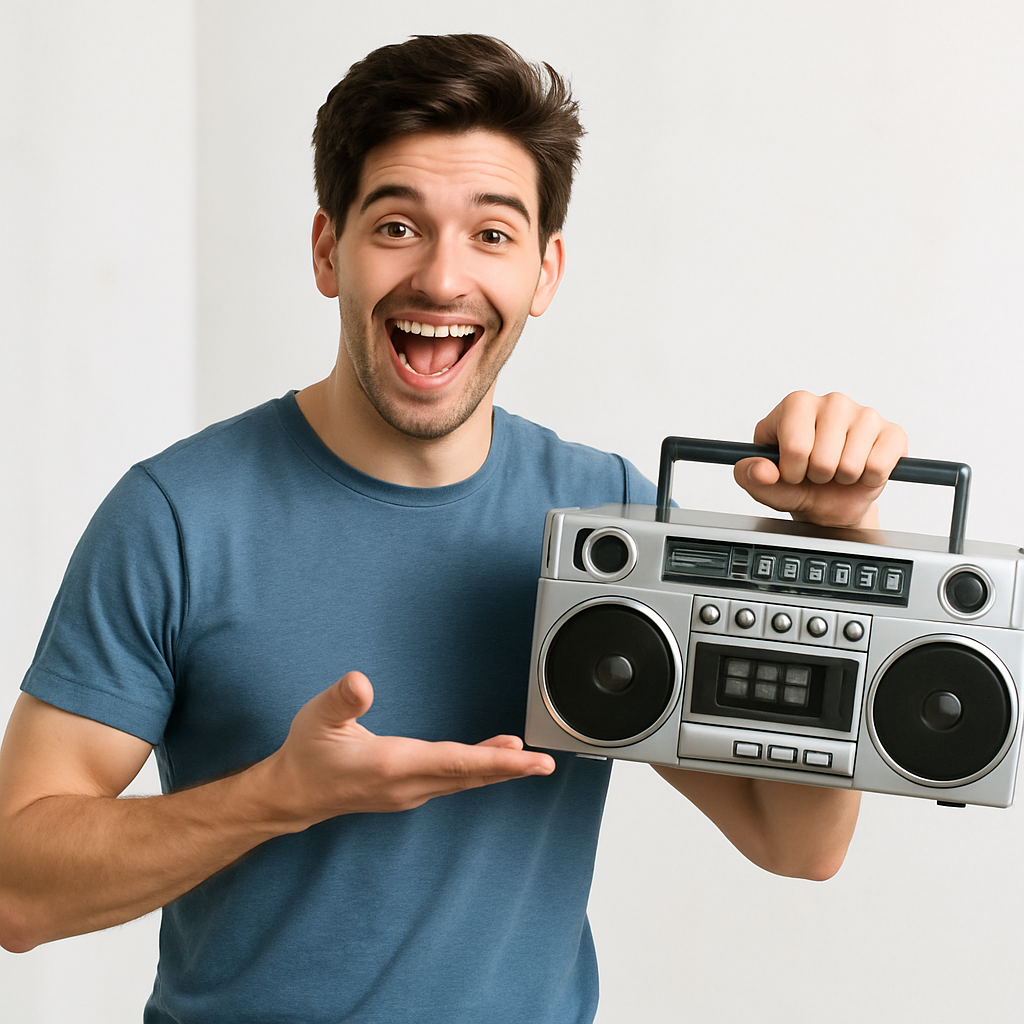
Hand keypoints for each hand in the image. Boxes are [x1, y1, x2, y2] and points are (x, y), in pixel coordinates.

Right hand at [262, 671, 554, 830]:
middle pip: (469, 777)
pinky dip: (477, 771)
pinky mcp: (408, 791)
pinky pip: (453, 782)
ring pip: (463, 781)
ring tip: (526, 759)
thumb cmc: (308, 754)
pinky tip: (491, 759)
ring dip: (496, 770)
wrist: (294, 794)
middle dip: (509, 769)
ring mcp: (409, 792)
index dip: (495, 761)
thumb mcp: (317, 719)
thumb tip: (360, 682)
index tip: (527, 759)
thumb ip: (341, 700)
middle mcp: (408, 784)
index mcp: (393, 765)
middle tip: (545, 763)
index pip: (455, 763)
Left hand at [733, 391, 906, 528]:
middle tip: (817, 472)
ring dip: (842, 478)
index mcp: (796, 404)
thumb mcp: (763, 484)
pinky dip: (868, 479)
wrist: (831, 500)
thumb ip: (750, 476)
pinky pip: (879, 466)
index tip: (792, 471)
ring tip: (837, 471)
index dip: (792, 471)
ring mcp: (865, 413)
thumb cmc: (797, 484)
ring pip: (851, 464)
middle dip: (818, 476)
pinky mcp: (892, 432)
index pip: (795, 446)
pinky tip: (861, 470)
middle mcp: (832, 401)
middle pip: (823, 458)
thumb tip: (761, 470)